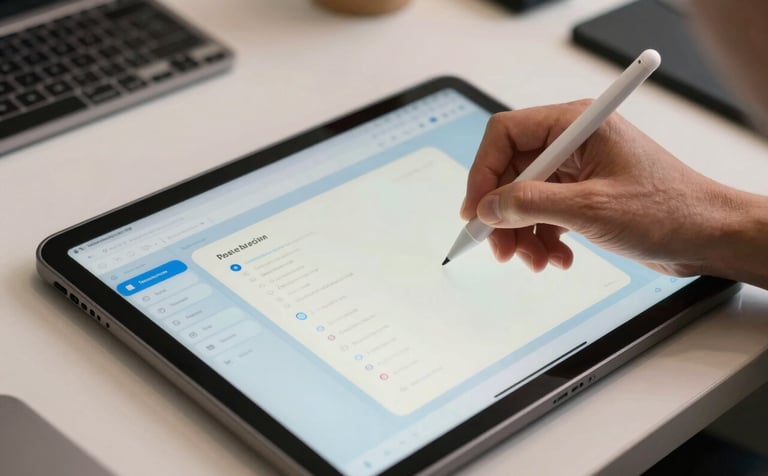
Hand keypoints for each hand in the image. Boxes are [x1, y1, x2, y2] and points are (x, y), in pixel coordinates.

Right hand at [461, 100, 761, 278]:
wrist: (707, 236)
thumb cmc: (668, 209)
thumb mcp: (590, 208)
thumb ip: (531, 204)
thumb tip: (488, 207)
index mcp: (576, 124)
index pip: (506, 134)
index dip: (483, 172)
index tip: (475, 210)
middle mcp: (572, 142)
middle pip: (511, 172)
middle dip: (503, 214)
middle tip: (500, 248)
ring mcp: (577, 169)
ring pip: (524, 198)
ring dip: (522, 233)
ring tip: (536, 260)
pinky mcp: (582, 194)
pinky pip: (544, 214)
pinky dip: (543, 238)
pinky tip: (557, 258)